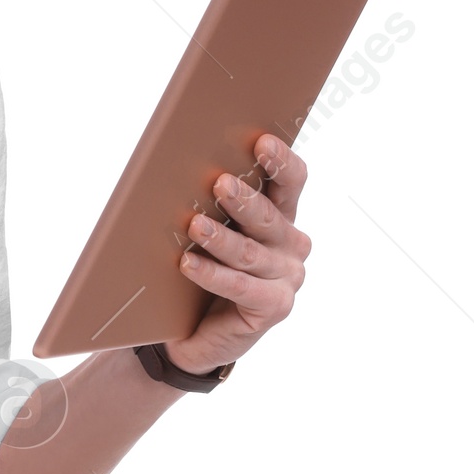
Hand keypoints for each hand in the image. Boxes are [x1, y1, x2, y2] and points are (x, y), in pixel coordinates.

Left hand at [163, 135, 311, 374]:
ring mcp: (286, 278)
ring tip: (193, 225)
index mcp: (279, 216)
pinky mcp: (274, 307)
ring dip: (220, 238)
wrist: (189, 331)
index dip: (280, 162)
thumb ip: (209, 203)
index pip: (291, 182)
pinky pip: (241, 287)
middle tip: (219, 183)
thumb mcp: (206, 231)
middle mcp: (290, 245)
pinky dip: (212, 274)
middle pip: (268, 216)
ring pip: (250, 253)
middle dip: (244, 199)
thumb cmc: (196, 270)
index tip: (262, 142)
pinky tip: (188, 263)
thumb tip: (181, 164)